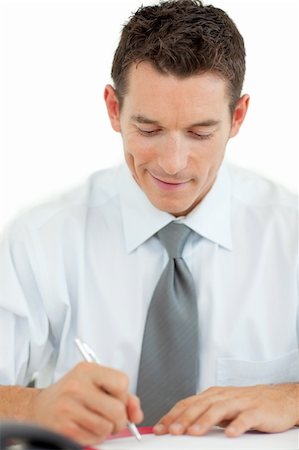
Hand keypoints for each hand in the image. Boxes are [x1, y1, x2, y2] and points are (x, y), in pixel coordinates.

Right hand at [29, 362, 142, 445]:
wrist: (40, 407)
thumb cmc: (71, 394)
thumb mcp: (94, 383)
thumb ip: (120, 394)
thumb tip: (136, 413)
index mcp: (87, 370)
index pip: (121, 382)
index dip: (124, 395)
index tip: (117, 399)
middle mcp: (77, 386)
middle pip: (117, 409)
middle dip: (120, 419)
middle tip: (113, 419)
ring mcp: (69, 407)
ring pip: (107, 427)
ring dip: (107, 430)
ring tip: (96, 422)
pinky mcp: (64, 428)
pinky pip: (94, 439)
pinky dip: (95, 438)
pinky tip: (86, 428)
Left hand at [153, 384, 298, 436]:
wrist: (277, 398)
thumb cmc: (245, 404)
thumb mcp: (220, 407)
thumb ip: (202, 414)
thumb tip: (177, 426)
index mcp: (211, 395)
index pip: (187, 403)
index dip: (172, 415)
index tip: (160, 428)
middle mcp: (223, 396)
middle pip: (200, 405)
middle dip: (184, 419)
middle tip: (172, 431)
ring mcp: (239, 402)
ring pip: (219, 409)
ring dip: (205, 421)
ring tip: (194, 433)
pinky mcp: (256, 411)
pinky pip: (246, 418)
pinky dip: (237, 425)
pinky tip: (230, 434)